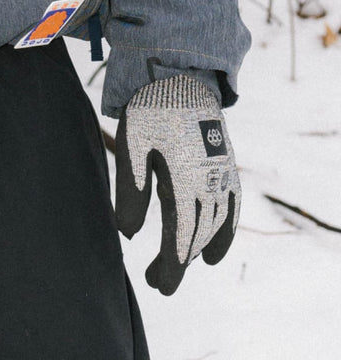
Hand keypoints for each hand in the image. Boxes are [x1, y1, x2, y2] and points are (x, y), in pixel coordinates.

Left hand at [115, 74, 239, 295]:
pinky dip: (228, 227)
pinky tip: (217, 241)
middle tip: (157, 282)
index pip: (180, 238)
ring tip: (188, 264)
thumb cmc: (149, 109)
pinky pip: (232, 204)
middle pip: (197, 236)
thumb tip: (126, 235)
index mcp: (184, 182)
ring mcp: (222, 173)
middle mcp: (209, 183)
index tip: (157, 286)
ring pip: (217, 224)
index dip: (170, 267)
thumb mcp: (131, 147)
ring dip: (202, 247)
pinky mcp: (226, 163)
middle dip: (178, 262)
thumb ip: (131, 191)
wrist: (180, 74)